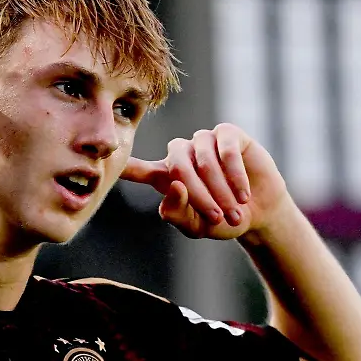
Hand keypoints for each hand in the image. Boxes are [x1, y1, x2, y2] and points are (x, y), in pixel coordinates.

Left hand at [120, 123, 291, 239]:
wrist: (259, 213)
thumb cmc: (222, 220)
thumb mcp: (196, 226)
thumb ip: (177, 212)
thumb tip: (174, 185)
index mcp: (165, 176)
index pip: (137, 169)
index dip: (125, 166)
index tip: (101, 159)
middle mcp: (181, 154)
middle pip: (176, 166)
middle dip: (198, 196)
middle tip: (217, 218)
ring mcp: (203, 141)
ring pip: (202, 158)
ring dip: (220, 188)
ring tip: (234, 211)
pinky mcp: (227, 134)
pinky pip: (225, 149)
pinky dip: (235, 173)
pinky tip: (243, 192)